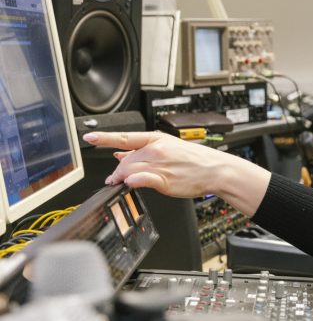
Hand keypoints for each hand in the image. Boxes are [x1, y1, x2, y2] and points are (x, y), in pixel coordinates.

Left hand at [81, 130, 269, 215]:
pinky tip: (131, 183)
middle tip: (113, 178)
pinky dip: (133, 181)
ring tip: (121, 182)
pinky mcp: (164, 180)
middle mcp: (156, 150)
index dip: (104, 137)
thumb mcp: (169, 148)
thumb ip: (143, 151)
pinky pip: (141, 180)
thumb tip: (120, 154)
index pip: (125, 137)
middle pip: (125, 159)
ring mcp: (160, 165)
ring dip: (122, 178)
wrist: (215, 169)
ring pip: (130, 170)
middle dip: (116, 170)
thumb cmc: (195, 160)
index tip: (88, 137)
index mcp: (156, 139)